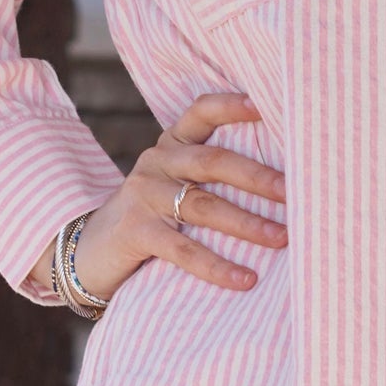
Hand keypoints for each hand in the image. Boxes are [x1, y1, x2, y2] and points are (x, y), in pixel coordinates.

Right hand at [33, 90, 286, 302]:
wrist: (90, 251)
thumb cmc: (153, 215)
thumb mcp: (175, 184)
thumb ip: (212, 175)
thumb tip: (285, 183)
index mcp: (172, 144)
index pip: (201, 112)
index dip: (232, 106)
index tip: (265, 105)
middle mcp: (157, 161)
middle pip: (212, 162)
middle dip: (258, 177)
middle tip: (295, 192)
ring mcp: (143, 195)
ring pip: (203, 206)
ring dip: (247, 223)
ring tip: (282, 238)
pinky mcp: (136, 232)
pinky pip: (183, 250)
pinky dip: (217, 266)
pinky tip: (245, 279)